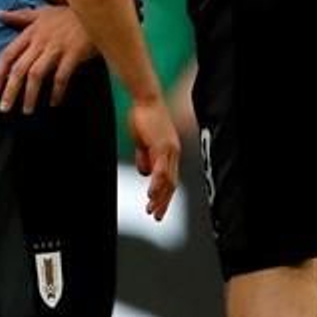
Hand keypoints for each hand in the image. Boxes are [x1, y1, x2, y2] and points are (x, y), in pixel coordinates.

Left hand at [0, 6, 95, 112]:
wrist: (95, 10)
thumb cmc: (68, 14)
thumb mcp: (41, 12)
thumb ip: (19, 16)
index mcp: (31, 32)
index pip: (9, 53)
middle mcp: (40, 41)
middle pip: (19, 68)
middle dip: (10, 90)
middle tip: (5, 108)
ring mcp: (56, 48)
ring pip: (36, 74)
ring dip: (30, 94)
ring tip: (27, 110)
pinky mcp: (73, 54)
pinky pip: (61, 76)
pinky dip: (57, 91)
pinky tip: (54, 102)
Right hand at [129, 98, 179, 220]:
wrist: (145, 99)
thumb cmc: (143, 116)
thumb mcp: (143, 142)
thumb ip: (145, 157)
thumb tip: (145, 172)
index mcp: (169, 152)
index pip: (170, 180)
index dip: (164, 196)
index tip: (156, 209)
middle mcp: (173, 153)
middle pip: (172, 184)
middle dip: (164, 203)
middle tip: (156, 217)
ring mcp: (169, 150)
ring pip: (168, 180)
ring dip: (160, 197)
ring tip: (152, 210)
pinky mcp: (162, 146)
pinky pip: (161, 169)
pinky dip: (157, 183)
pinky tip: (151, 193)